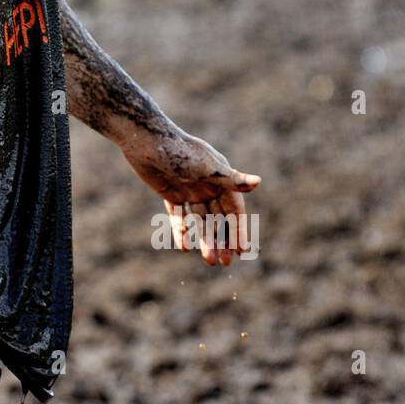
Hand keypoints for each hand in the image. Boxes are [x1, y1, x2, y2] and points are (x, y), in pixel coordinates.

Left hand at [122, 126, 260, 266]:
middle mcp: (207, 185)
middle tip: (225, 263)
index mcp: (221, 178)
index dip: (238, 229)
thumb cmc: (180, 150)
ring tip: (209, 261)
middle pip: (218, 219)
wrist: (146, 140)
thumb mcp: (207, 167)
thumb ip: (231, 179)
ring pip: (199, 221)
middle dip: (222, 240)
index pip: (234, 210)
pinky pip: (178, 216)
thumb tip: (259, 183)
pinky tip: (183, 247)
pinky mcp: (170, 193)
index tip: (242, 250)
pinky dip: (182, 230)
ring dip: (204, 240)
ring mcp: (188, 190)